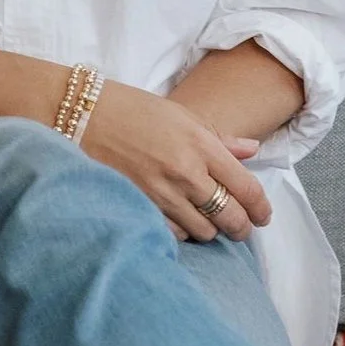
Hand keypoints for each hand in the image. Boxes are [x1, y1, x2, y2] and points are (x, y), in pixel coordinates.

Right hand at [82, 81, 271, 242]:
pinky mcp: (140, 209)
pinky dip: (182, 231)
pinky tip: (178, 220)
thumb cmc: (131, 109)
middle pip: (231, 217)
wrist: (81, 116)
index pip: (247, 189)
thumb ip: (219, 138)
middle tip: (241, 226)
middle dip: (241, 227)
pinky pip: (175, 235)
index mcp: (200, 145)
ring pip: (204, 232)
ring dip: (210, 229)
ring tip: (206, 219)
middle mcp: (185, 172)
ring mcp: (161, 194)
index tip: (263, 215)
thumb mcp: (181, 115)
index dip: (261, 208)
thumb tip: (252, 150)